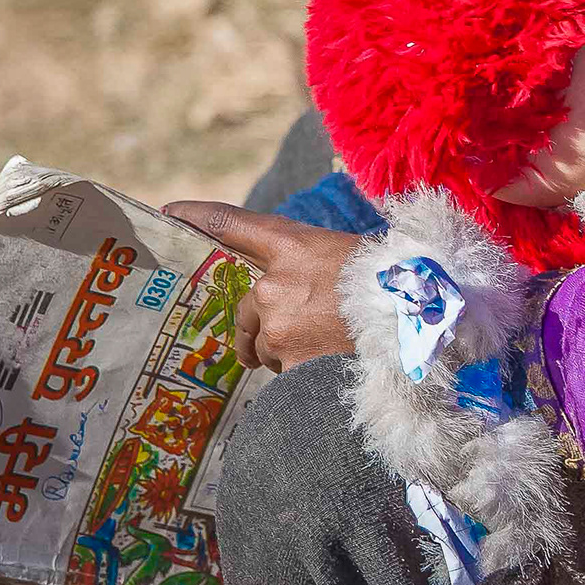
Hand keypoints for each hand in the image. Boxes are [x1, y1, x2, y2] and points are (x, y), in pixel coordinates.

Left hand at [159, 201, 369, 372]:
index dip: (196, 215)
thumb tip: (283, 284)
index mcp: (291, 245)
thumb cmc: (388, 281)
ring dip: (281, 349)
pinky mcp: (287, 360)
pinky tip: (327, 364)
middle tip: (296, 329)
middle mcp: (274, 283)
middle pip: (247, 309)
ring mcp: (277, 325)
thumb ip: (302, 265)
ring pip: (261, 345)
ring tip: (322, 346)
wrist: (415, 318)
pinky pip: (280, 371)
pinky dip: (298, 372)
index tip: (169, 211)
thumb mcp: (344, 255)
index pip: (231, 224)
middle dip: (264, 324)